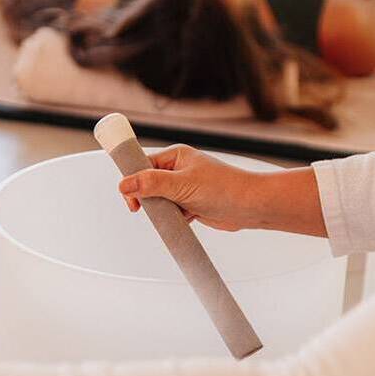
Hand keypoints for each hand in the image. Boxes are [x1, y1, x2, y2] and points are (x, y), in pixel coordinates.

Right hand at [118, 145, 261, 230]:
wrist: (250, 206)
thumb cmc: (224, 187)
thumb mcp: (182, 184)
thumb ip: (152, 184)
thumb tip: (124, 184)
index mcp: (175, 157)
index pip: (143, 165)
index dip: (133, 180)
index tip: (129, 196)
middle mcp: (178, 171)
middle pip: (148, 185)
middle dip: (146, 199)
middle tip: (145, 209)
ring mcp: (184, 188)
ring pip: (159, 201)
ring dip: (161, 210)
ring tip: (173, 213)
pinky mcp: (190, 205)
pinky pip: (171, 212)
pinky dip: (173, 219)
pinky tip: (183, 219)